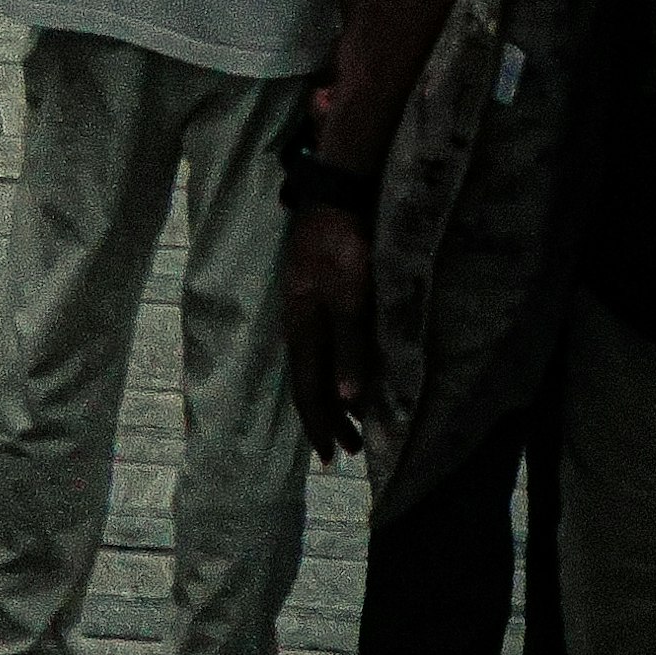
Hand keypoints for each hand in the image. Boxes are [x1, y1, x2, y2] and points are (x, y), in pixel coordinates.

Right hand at [284, 194, 376, 464]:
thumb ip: (349, 346)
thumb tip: (346, 398)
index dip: (320, 424)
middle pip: (310, 383)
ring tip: (356, 422)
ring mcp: (306, 308)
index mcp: (302, 329)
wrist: (336, 197)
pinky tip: (350, 375)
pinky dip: (337, 371)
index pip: (308, 390)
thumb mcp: (350, 298)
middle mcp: (299, 325)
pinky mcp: (317, 294)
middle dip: (329, 419)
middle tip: (351, 450)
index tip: (331, 456)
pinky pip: (324, 348)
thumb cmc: (344, 248)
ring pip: (317, 366)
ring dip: (334, 397)